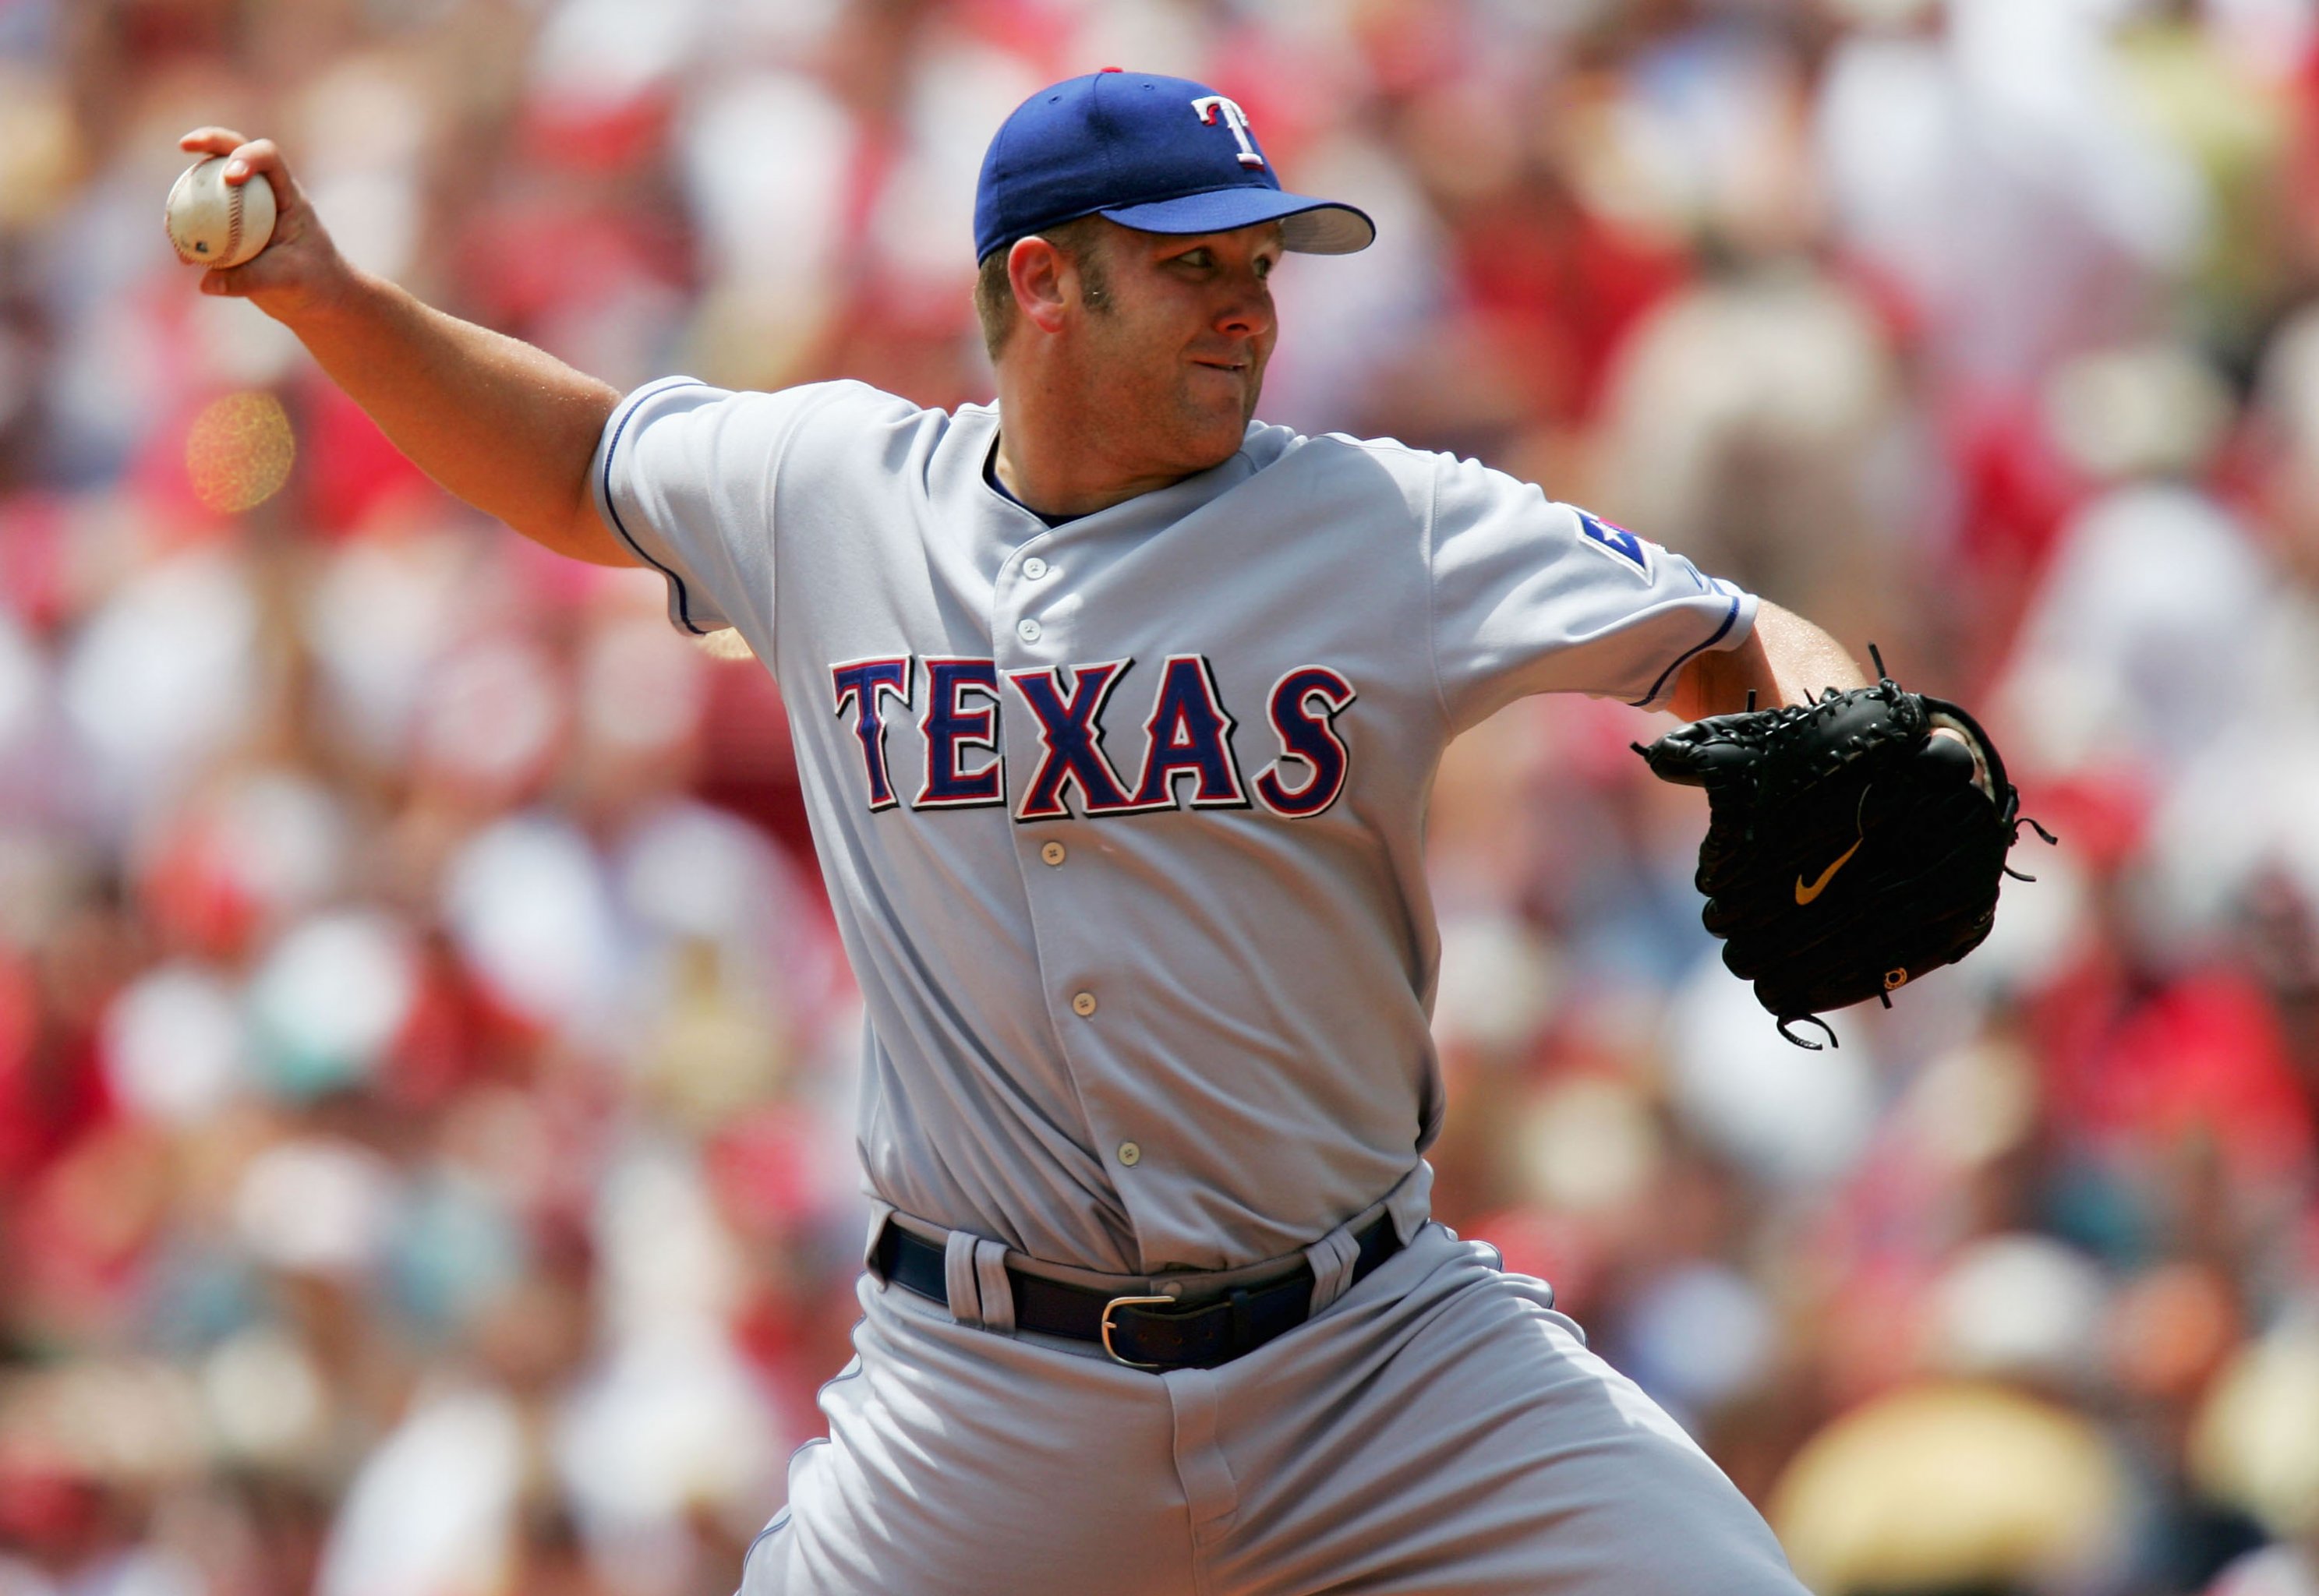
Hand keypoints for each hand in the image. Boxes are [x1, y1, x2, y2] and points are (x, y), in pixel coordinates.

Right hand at [175, 128, 352, 322]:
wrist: (316, 298)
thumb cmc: (314, 281)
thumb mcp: (290, 279)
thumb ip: (252, 278)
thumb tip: (207, 282)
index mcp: (287, 193)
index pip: (269, 159)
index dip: (247, 156)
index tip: (230, 176)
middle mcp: (263, 192)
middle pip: (234, 153)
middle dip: (209, 141)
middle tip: (184, 144)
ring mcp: (242, 206)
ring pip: (209, 187)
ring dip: (187, 195)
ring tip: (171, 225)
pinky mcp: (227, 226)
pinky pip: (202, 223)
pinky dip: (188, 234)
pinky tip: (184, 258)